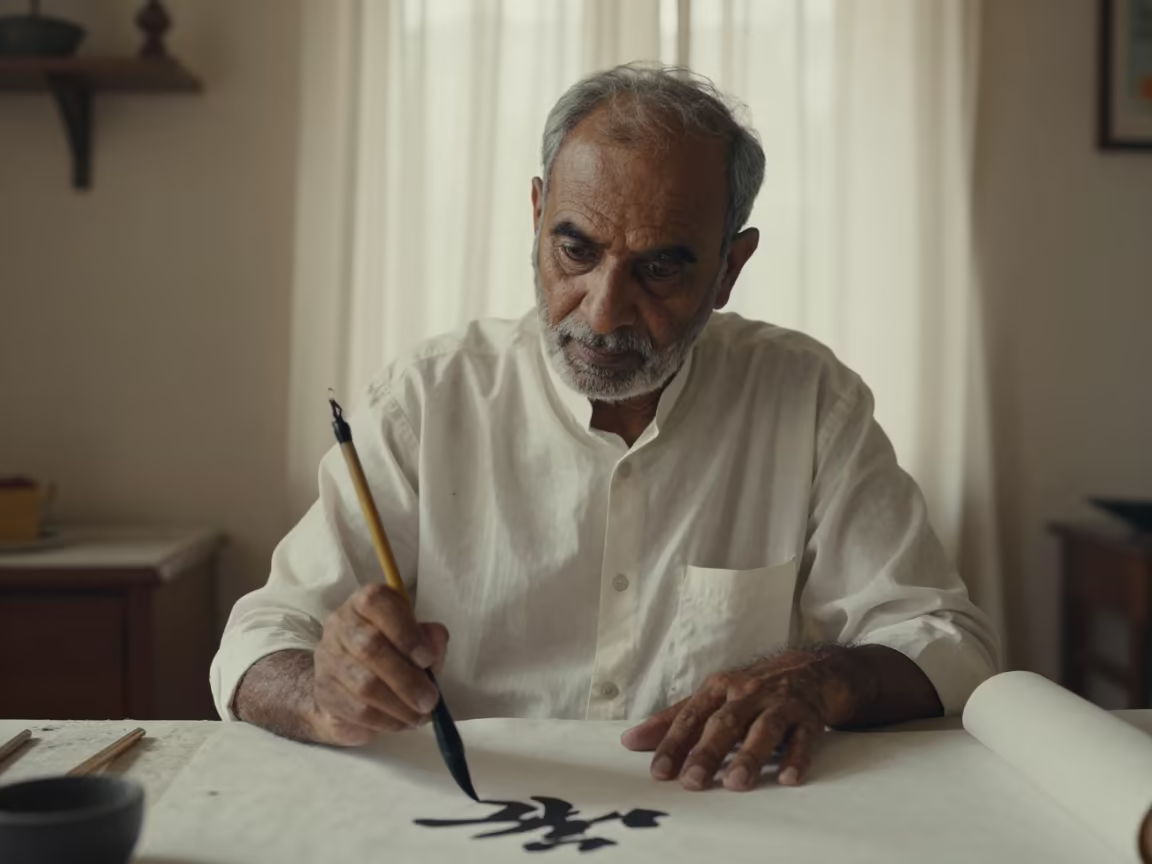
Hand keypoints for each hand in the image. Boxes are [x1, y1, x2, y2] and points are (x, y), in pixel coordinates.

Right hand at [308, 584, 448, 745]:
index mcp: (364, 602)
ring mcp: (327, 658)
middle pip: (370, 647)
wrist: (349, 682)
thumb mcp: (417, 637)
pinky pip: (357, 710)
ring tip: (421, 716)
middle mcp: (340, 624)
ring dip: (399, 705)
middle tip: (430, 700)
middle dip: (407, 679)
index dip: (405, 632)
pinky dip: (386, 720)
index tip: (428, 659)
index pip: (377, 603)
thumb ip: (430, 638)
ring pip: (363, 684)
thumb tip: (435, 646)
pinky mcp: (324, 692)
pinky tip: (402, 723)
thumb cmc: (392, 651)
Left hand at [621, 647, 864, 791]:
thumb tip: (630, 741)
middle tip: (692, 782)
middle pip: (725, 723)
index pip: (691, 717)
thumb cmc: (751, 689)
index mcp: (719, 688)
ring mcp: (780, 703)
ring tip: (736, 783)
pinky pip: (803, 738)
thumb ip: (673, 720)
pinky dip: (796, 757)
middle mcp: (747, 693)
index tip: (658, 772)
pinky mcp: (808, 717)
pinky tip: (788, 778)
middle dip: (708, 752)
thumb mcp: (712, 697)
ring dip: (750, 756)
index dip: (673, 743)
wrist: (810, 669)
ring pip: (764, 729)